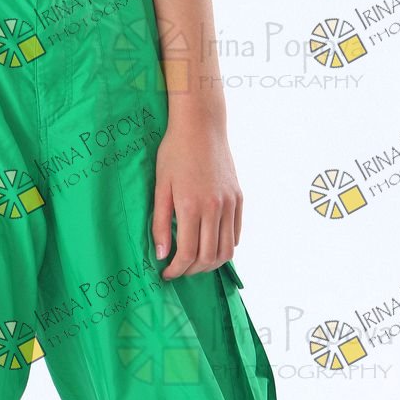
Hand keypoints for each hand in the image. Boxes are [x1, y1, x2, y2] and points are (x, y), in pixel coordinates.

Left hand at [152, 124, 242, 278]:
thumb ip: (161, 223)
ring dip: (212, 263)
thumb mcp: (160, 186)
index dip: (176, 269)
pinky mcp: (239, 198)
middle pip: (209, 257)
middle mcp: (215, 208)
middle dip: (192, 270)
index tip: (166, 273)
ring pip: (227, 250)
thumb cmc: (175, 152)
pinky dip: (225, 246)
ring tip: (196, 262)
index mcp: (191, 206)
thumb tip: (161, 254)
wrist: (201, 126)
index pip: (188, 253)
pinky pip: (236, 233)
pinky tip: (210, 245)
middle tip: (179, 270)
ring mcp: (230, 204)